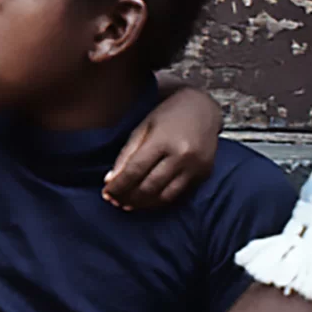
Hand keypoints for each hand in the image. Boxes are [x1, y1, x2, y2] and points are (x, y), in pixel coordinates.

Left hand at [103, 87, 219, 209]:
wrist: (203, 108)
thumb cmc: (167, 116)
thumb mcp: (142, 128)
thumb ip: (126, 155)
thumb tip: (110, 180)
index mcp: (162, 140)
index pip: (135, 171)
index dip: (118, 186)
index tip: (106, 193)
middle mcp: (182, 155)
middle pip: (150, 187)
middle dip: (129, 197)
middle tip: (115, 201)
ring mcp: (196, 166)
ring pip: (165, 196)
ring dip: (144, 204)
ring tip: (128, 204)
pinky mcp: (204, 173)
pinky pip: (179, 194)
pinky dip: (160, 200)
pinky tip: (148, 199)